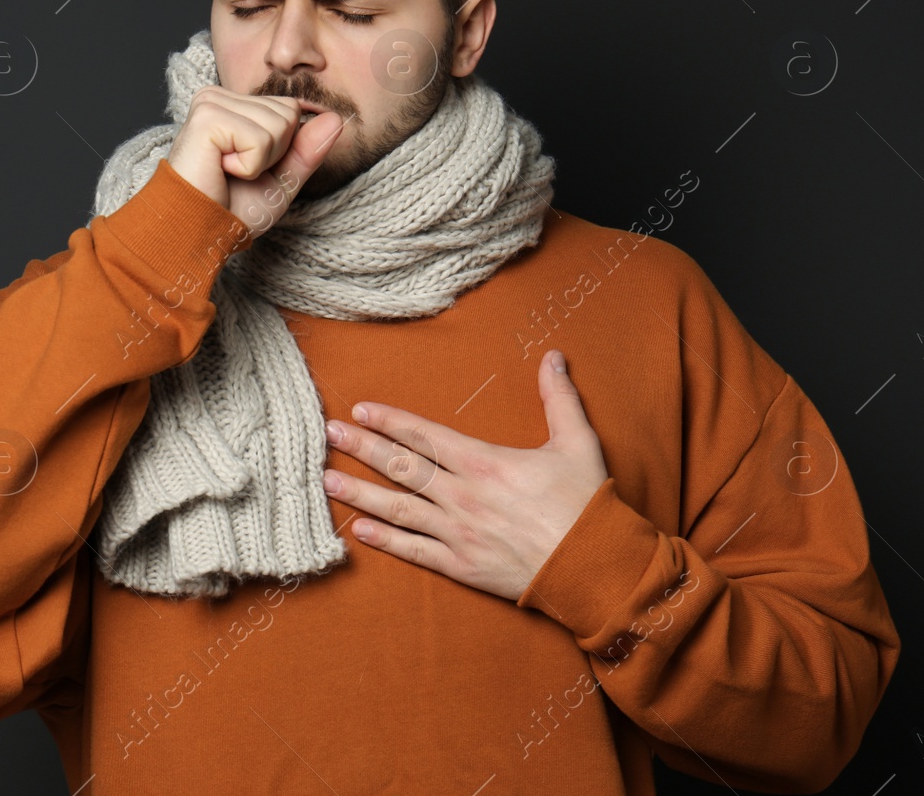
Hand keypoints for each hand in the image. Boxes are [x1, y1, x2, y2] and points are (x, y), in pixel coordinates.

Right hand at [167, 86, 344, 229]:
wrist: (195, 233)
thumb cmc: (228, 209)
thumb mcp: (281, 180)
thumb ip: (307, 150)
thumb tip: (338, 119)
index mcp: (232, 105)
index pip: (290, 109)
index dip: (281, 149)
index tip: (248, 169)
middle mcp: (219, 97)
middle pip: (288, 113)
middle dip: (273, 154)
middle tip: (236, 173)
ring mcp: (211, 103)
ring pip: (279, 124)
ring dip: (260, 162)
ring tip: (226, 172)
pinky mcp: (207, 117)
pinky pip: (261, 139)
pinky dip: (249, 166)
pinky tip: (220, 170)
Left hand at [320, 348, 608, 600]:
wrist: (597, 568)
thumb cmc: (587, 505)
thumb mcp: (578, 443)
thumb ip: (560, 398)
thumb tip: (554, 356)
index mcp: (485, 463)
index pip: (425, 435)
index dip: (390, 421)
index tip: (359, 410)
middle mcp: (463, 496)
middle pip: (401, 467)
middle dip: (362, 449)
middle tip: (328, 435)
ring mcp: (459, 533)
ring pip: (398, 509)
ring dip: (360, 493)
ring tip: (327, 481)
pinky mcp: (462, 567)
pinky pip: (416, 551)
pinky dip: (386, 540)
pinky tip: (359, 529)